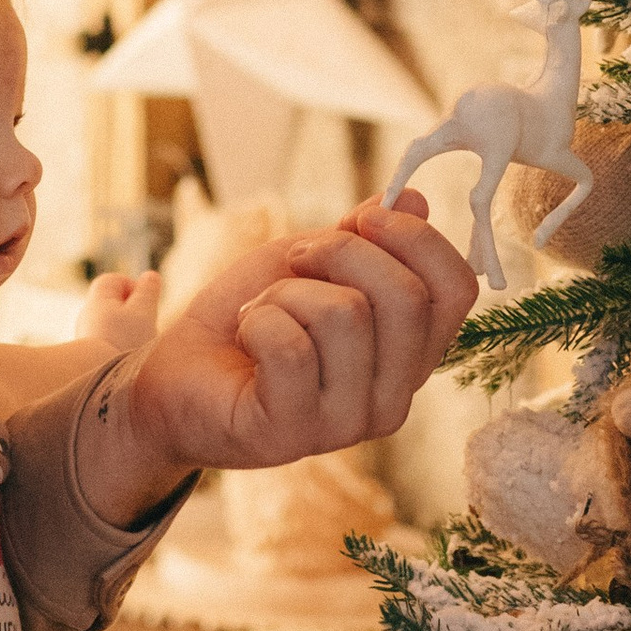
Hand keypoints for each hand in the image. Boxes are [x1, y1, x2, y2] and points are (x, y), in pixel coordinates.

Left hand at [84, 191, 476, 515]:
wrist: (173, 371)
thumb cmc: (247, 315)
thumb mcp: (310, 261)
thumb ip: (365, 238)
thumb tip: (413, 197)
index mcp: (410, 356)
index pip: (457, 291)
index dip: (415, 237)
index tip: (361, 219)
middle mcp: (392, 398)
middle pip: (406, 297)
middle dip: (341, 252)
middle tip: (296, 262)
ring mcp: (346, 424)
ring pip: (346, 315)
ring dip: (287, 292)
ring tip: (263, 311)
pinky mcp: (291, 433)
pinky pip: (291, 346)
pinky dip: (257, 319)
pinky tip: (245, 337)